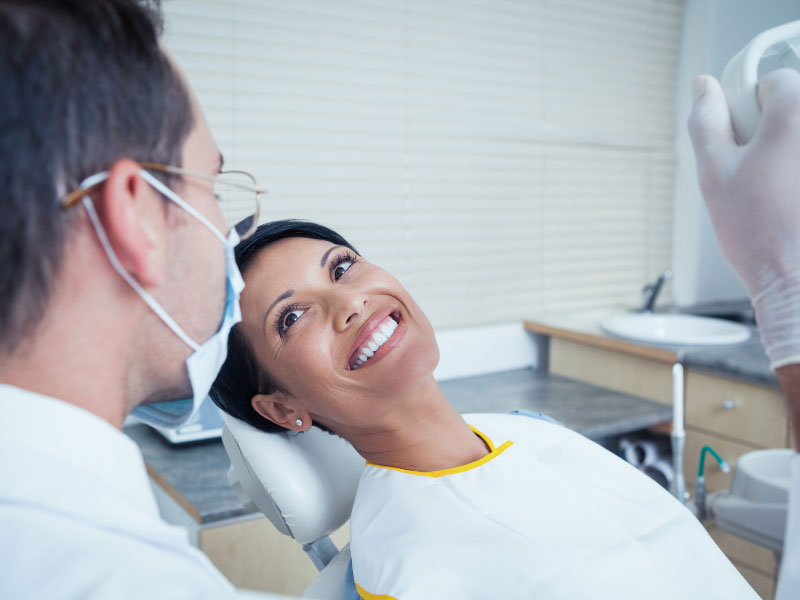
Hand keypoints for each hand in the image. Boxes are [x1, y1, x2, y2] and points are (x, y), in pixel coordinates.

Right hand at [688, 69, 799, 368]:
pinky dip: (795, 180)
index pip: (775, 81)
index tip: (747, 143)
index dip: (753, 111)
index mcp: (794, 113)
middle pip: (796, 109)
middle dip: (778, 132)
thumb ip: (706, 121)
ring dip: (789, 158)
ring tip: (783, 193)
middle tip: (764, 173)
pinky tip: (794, 204)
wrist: (796, 279)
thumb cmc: (757, 232)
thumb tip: (703, 87)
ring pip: (797, 144)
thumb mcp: (713, 173)